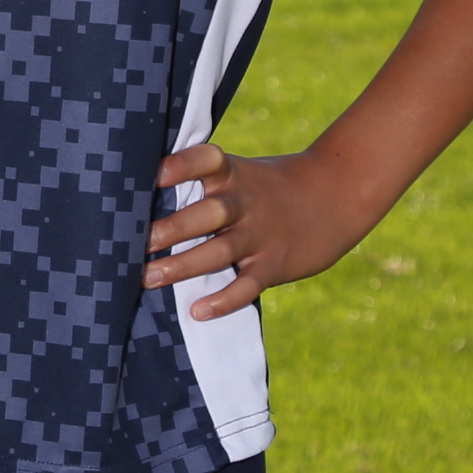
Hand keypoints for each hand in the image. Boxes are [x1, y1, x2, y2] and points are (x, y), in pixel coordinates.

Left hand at [141, 143, 380, 316]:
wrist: (339, 193)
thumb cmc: (268, 186)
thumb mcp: (240, 172)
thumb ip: (201, 182)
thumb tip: (135, 197)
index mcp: (232, 175)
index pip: (206, 161)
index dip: (182, 165)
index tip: (154, 173)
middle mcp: (244, 203)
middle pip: (207, 214)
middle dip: (172, 228)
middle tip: (133, 242)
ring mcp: (260, 235)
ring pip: (219, 252)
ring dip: (182, 265)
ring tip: (147, 278)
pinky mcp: (275, 264)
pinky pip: (247, 285)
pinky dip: (224, 300)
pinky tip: (198, 311)